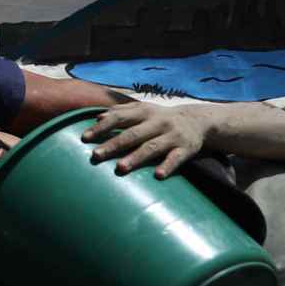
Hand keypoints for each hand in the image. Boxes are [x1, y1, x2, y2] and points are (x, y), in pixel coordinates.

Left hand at [81, 103, 208, 177]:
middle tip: (95, 155)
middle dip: (114, 144)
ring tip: (121, 168)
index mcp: (144, 112)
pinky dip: (168, 166)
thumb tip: (97, 117)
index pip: (119, 118)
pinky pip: (176, 158)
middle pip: (133, 134)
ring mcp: (172, 136)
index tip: (84, 138)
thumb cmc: (161, 118)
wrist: (199, 120)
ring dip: (136, 157)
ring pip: (152, 147)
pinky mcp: (186, 148)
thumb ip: (121, 112)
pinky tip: (158, 175)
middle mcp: (157, 122)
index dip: (102, 127)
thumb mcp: (143, 109)